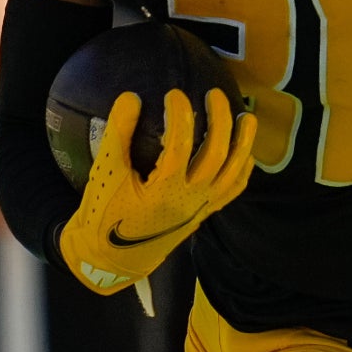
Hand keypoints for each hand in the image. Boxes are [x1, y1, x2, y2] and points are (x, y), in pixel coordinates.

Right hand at [59, 87, 255, 294]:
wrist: (113, 258)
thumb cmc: (105, 214)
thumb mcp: (105, 174)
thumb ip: (117, 134)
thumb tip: (131, 96)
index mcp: (163, 190)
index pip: (180, 145)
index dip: (180, 115)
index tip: (174, 94)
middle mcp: (190, 199)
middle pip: (216, 154)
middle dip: (220, 120)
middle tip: (214, 94)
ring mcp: (201, 207)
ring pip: (234, 172)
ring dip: (244, 143)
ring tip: (247, 117)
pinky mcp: (205, 213)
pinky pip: (233, 190)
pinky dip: (243, 169)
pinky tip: (245, 152)